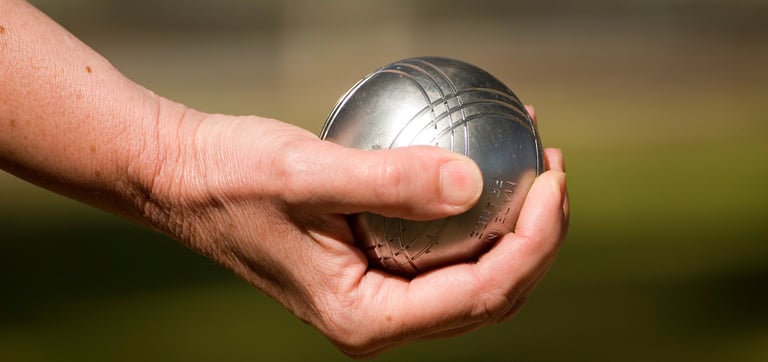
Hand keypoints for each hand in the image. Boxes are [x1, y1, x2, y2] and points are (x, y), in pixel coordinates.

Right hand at [145, 101, 568, 357]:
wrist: (184, 182)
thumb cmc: (232, 177)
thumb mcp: (304, 173)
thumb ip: (389, 181)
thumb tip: (475, 182)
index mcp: (368, 319)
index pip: (483, 292)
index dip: (534, 239)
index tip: (551, 178)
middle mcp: (379, 322)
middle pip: (492, 294)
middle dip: (538, 237)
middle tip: (551, 170)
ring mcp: (379, 300)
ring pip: (475, 278)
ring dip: (514, 227)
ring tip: (534, 169)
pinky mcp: (375, 271)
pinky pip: (445, 254)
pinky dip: (477, 217)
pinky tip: (485, 169)